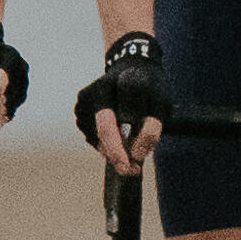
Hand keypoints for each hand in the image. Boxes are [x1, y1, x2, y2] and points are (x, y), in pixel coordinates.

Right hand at [70, 30, 166, 161]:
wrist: (131, 67)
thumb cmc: (149, 90)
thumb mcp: (161, 104)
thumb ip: (152, 129)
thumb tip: (135, 156)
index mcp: (127, 81)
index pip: (138, 116)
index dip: (132, 140)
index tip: (137, 162)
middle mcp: (102, 87)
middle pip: (105, 128)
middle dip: (117, 154)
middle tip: (129, 172)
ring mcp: (86, 98)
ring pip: (96, 137)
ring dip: (111, 149)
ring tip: (126, 143)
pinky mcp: (78, 108)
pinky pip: (91, 136)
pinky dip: (103, 143)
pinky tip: (114, 132)